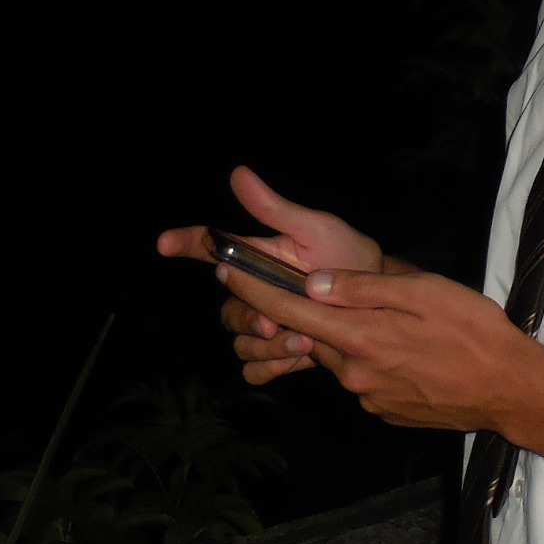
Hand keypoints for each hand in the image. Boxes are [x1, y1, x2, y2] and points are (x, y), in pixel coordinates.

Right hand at [156, 167, 392, 383]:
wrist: (378, 299)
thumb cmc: (346, 255)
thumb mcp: (314, 228)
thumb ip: (273, 208)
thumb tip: (238, 173)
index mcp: (255, 257)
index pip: (209, 247)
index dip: (184, 242)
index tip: (165, 243)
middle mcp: (253, 292)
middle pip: (226, 309)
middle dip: (246, 317)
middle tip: (273, 321)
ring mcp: (263, 324)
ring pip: (240, 343)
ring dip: (267, 346)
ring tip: (303, 340)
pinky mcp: (277, 354)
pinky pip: (254, 370)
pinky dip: (272, 367)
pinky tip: (300, 356)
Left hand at [220, 266, 543, 431]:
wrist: (510, 391)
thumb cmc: (473, 332)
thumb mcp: (423, 292)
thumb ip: (364, 288)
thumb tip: (313, 282)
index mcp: (360, 337)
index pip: (290, 311)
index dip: (254, 288)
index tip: (226, 268)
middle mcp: (354, 374)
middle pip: (313, 336)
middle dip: (308, 313)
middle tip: (326, 286)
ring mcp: (368, 397)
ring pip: (342, 356)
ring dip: (350, 336)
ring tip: (394, 321)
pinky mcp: (385, 411)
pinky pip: (364, 378)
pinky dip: (373, 359)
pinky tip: (410, 350)